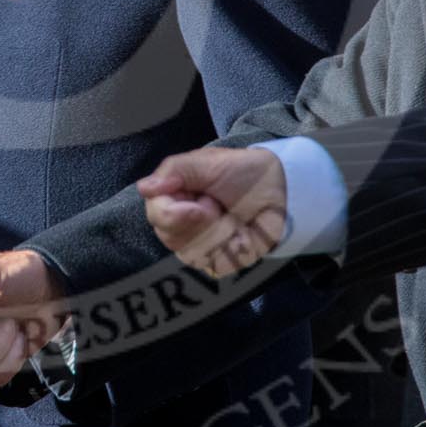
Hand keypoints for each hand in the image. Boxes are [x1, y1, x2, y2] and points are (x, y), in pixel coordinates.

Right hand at [137, 146, 287, 276]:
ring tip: (231, 215)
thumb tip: (143, 188)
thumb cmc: (242, 171)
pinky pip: (216, 264)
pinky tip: (241, 234)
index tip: (201, 202)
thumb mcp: (207, 162)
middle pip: (169, 236)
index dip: (174, 213)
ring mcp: (198, 247)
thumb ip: (174, 171)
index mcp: (174, 198)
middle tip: (217, 205)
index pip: (156, 214)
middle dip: (199, 221)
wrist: (281, 190)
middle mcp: (180, 225)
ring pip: (192, 252)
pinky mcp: (219, 263)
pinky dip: (232, 247)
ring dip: (218, 232)